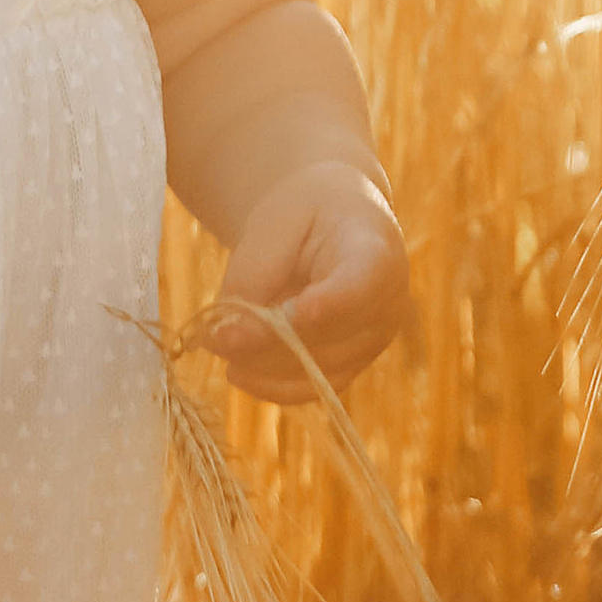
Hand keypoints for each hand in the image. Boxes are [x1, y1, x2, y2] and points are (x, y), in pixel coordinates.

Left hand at [199, 162, 406, 401]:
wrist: (334, 222)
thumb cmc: (305, 213)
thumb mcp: (274, 222)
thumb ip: (252, 274)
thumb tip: (226, 337)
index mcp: (376, 252)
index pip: (362, 283)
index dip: (332, 303)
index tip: (296, 312)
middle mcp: (386, 305)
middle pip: (330, 335)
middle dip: (270, 340)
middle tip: (216, 336)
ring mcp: (372, 342)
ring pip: (318, 369)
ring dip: (263, 364)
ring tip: (219, 343)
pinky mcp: (352, 366)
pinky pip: (314, 388)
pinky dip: (272, 386)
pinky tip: (238, 372)